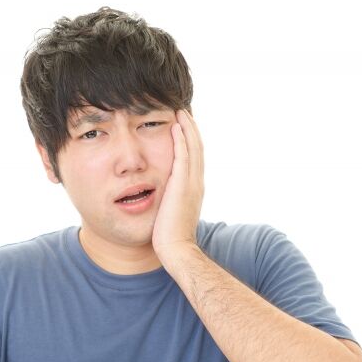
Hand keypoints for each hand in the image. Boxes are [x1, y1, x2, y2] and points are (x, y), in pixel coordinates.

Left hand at [152, 109, 204, 267]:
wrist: (177, 250)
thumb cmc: (170, 237)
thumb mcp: (172, 212)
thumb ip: (171, 199)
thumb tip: (163, 194)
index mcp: (195, 188)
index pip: (195, 157)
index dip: (191, 140)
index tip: (183, 125)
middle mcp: (197, 182)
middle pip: (198, 148)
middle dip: (191, 129)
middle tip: (184, 111)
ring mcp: (191, 183)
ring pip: (193, 148)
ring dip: (187, 128)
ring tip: (180, 111)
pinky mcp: (182, 186)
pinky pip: (183, 156)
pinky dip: (181, 140)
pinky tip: (175, 127)